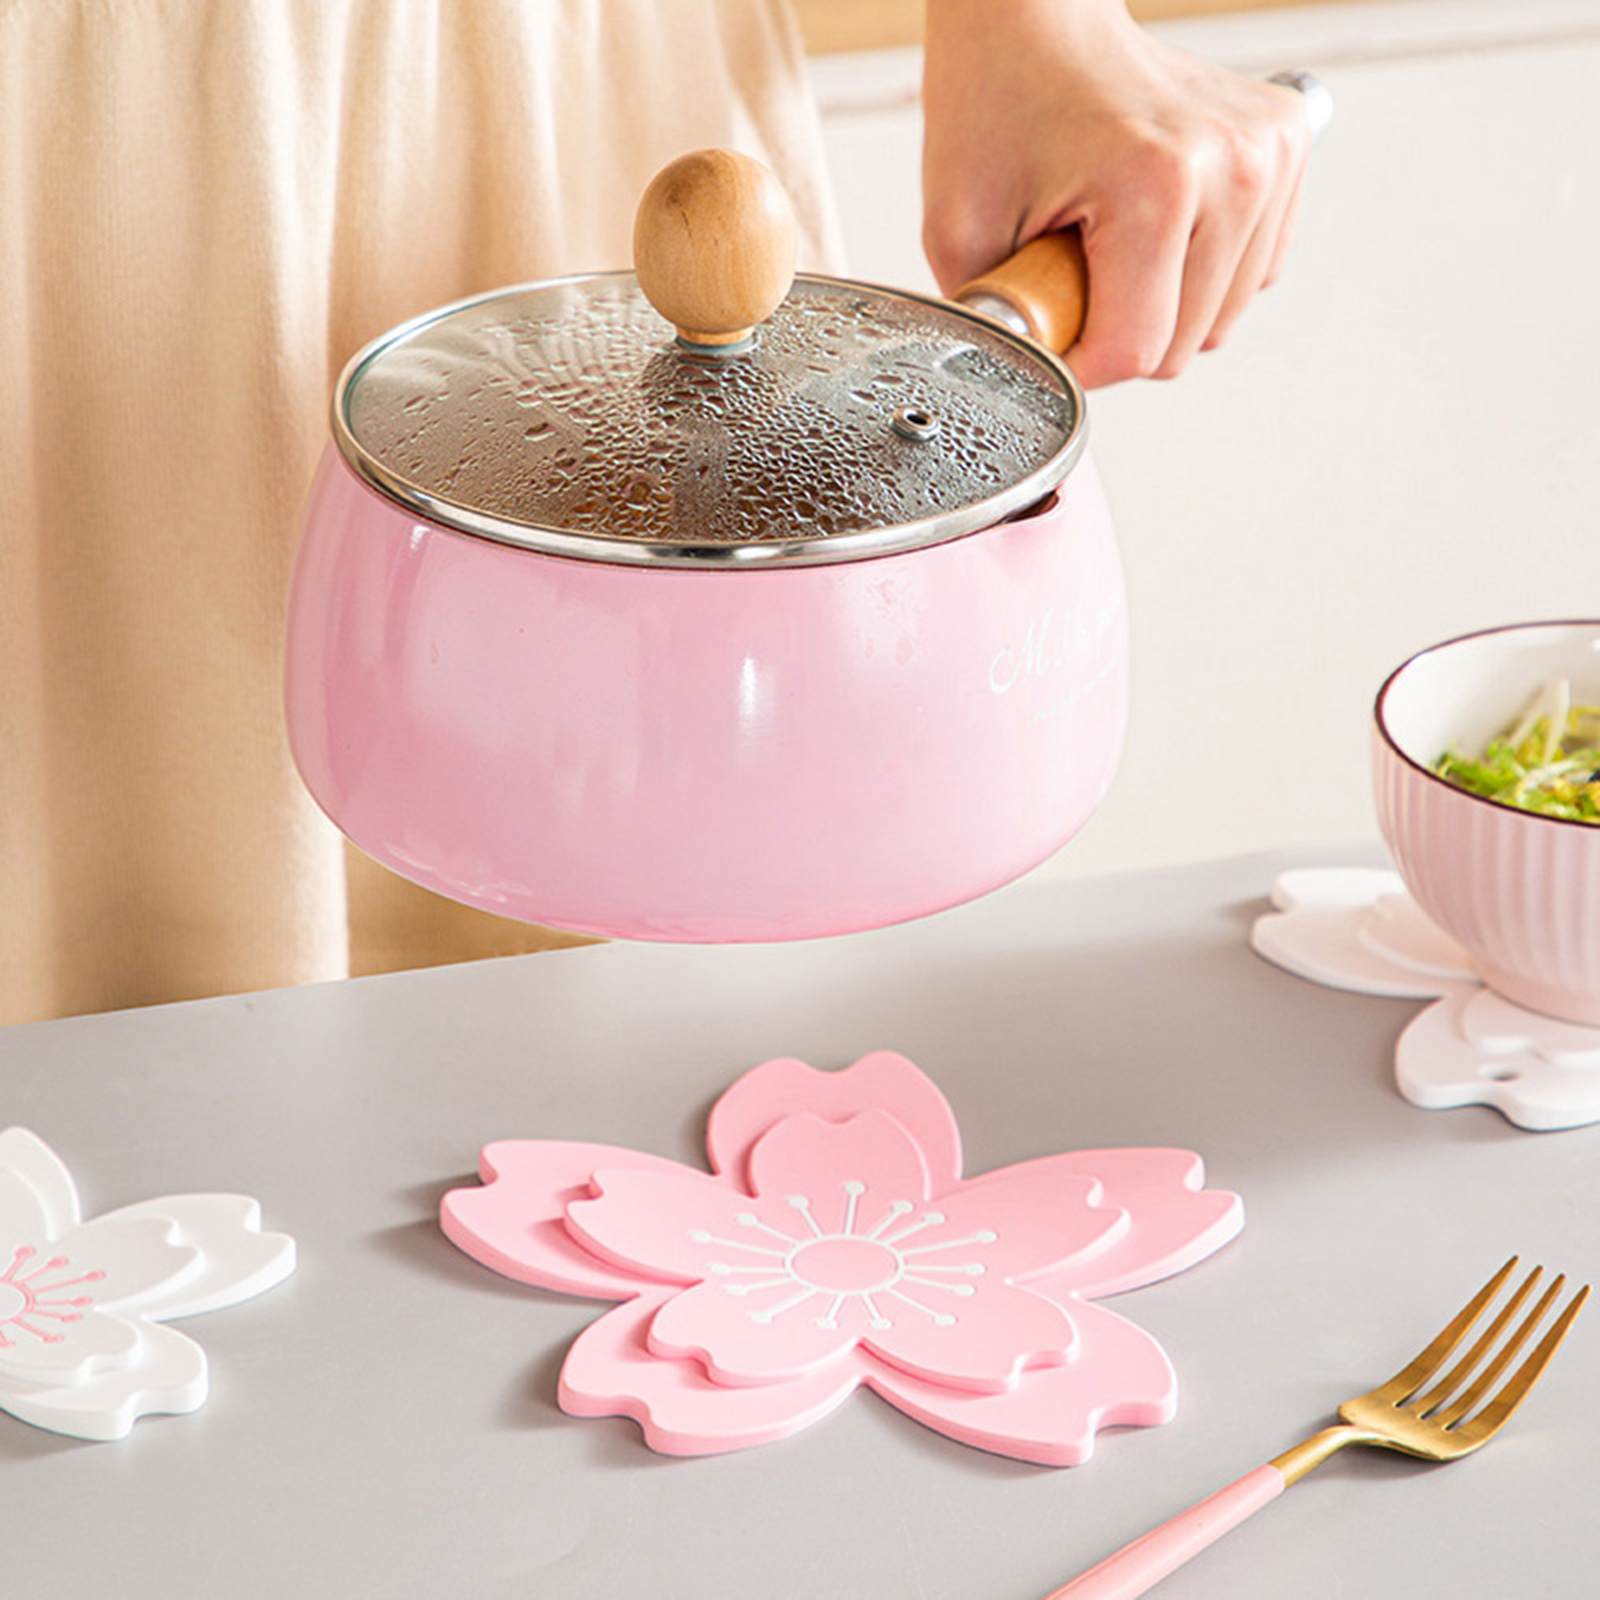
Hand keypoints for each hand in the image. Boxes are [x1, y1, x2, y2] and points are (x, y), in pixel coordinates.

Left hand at [921, 0, 1313, 386]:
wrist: (1037, 12)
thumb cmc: (996, 102)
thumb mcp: (959, 231)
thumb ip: (999, 327)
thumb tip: (1030, 391)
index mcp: (1156, 183)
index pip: (1136, 352)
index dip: (1079, 364)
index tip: (1045, 328)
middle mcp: (1232, 165)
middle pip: (1184, 345)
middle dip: (1117, 332)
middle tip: (1069, 270)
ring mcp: (1271, 152)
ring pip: (1221, 319)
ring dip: (1160, 306)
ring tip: (1110, 243)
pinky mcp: (1289, 144)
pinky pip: (1250, 273)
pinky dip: (1198, 275)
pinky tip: (1153, 230)